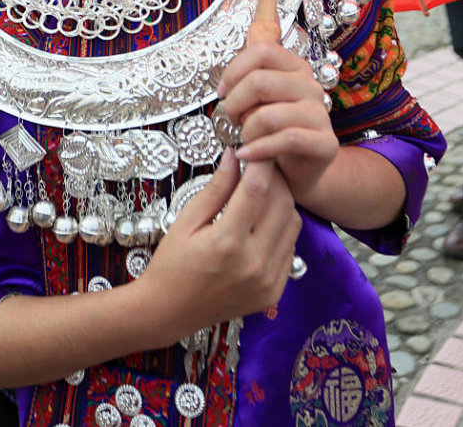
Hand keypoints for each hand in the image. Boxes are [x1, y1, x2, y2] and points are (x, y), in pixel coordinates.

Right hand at [140, 148, 300, 340]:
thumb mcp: (187, 220)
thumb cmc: (172, 264)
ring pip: (293, 224)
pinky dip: (282, 228)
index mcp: (227, 243)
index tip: (258, 150)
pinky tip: (263, 222)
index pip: (257, 190)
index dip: (261, 164)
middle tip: (260, 167)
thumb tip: (234, 156)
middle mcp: (254, 263)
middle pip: (282, 204)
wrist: (169, 312)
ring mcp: (268, 281)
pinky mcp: (274, 292)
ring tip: (262, 193)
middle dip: (274, 179)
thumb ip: (216, 188)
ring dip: (282, 201)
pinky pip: (290, 248)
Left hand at [220, 42, 338, 206]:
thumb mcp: (260, 99)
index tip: (222, 92)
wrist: (298, 169)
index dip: (234, 70)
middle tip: (231, 119)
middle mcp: (310, 84)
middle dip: (235, 103)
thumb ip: (250, 75)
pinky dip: (257, 149)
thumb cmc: (273, 131)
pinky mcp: (326, 142)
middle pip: (260, 81)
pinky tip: (245, 154)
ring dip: (246, 131)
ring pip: (269, 114)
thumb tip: (240, 50)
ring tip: (243, 139)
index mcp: (294, 67)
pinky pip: (285, 140)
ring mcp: (321, 113)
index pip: (262, 50)